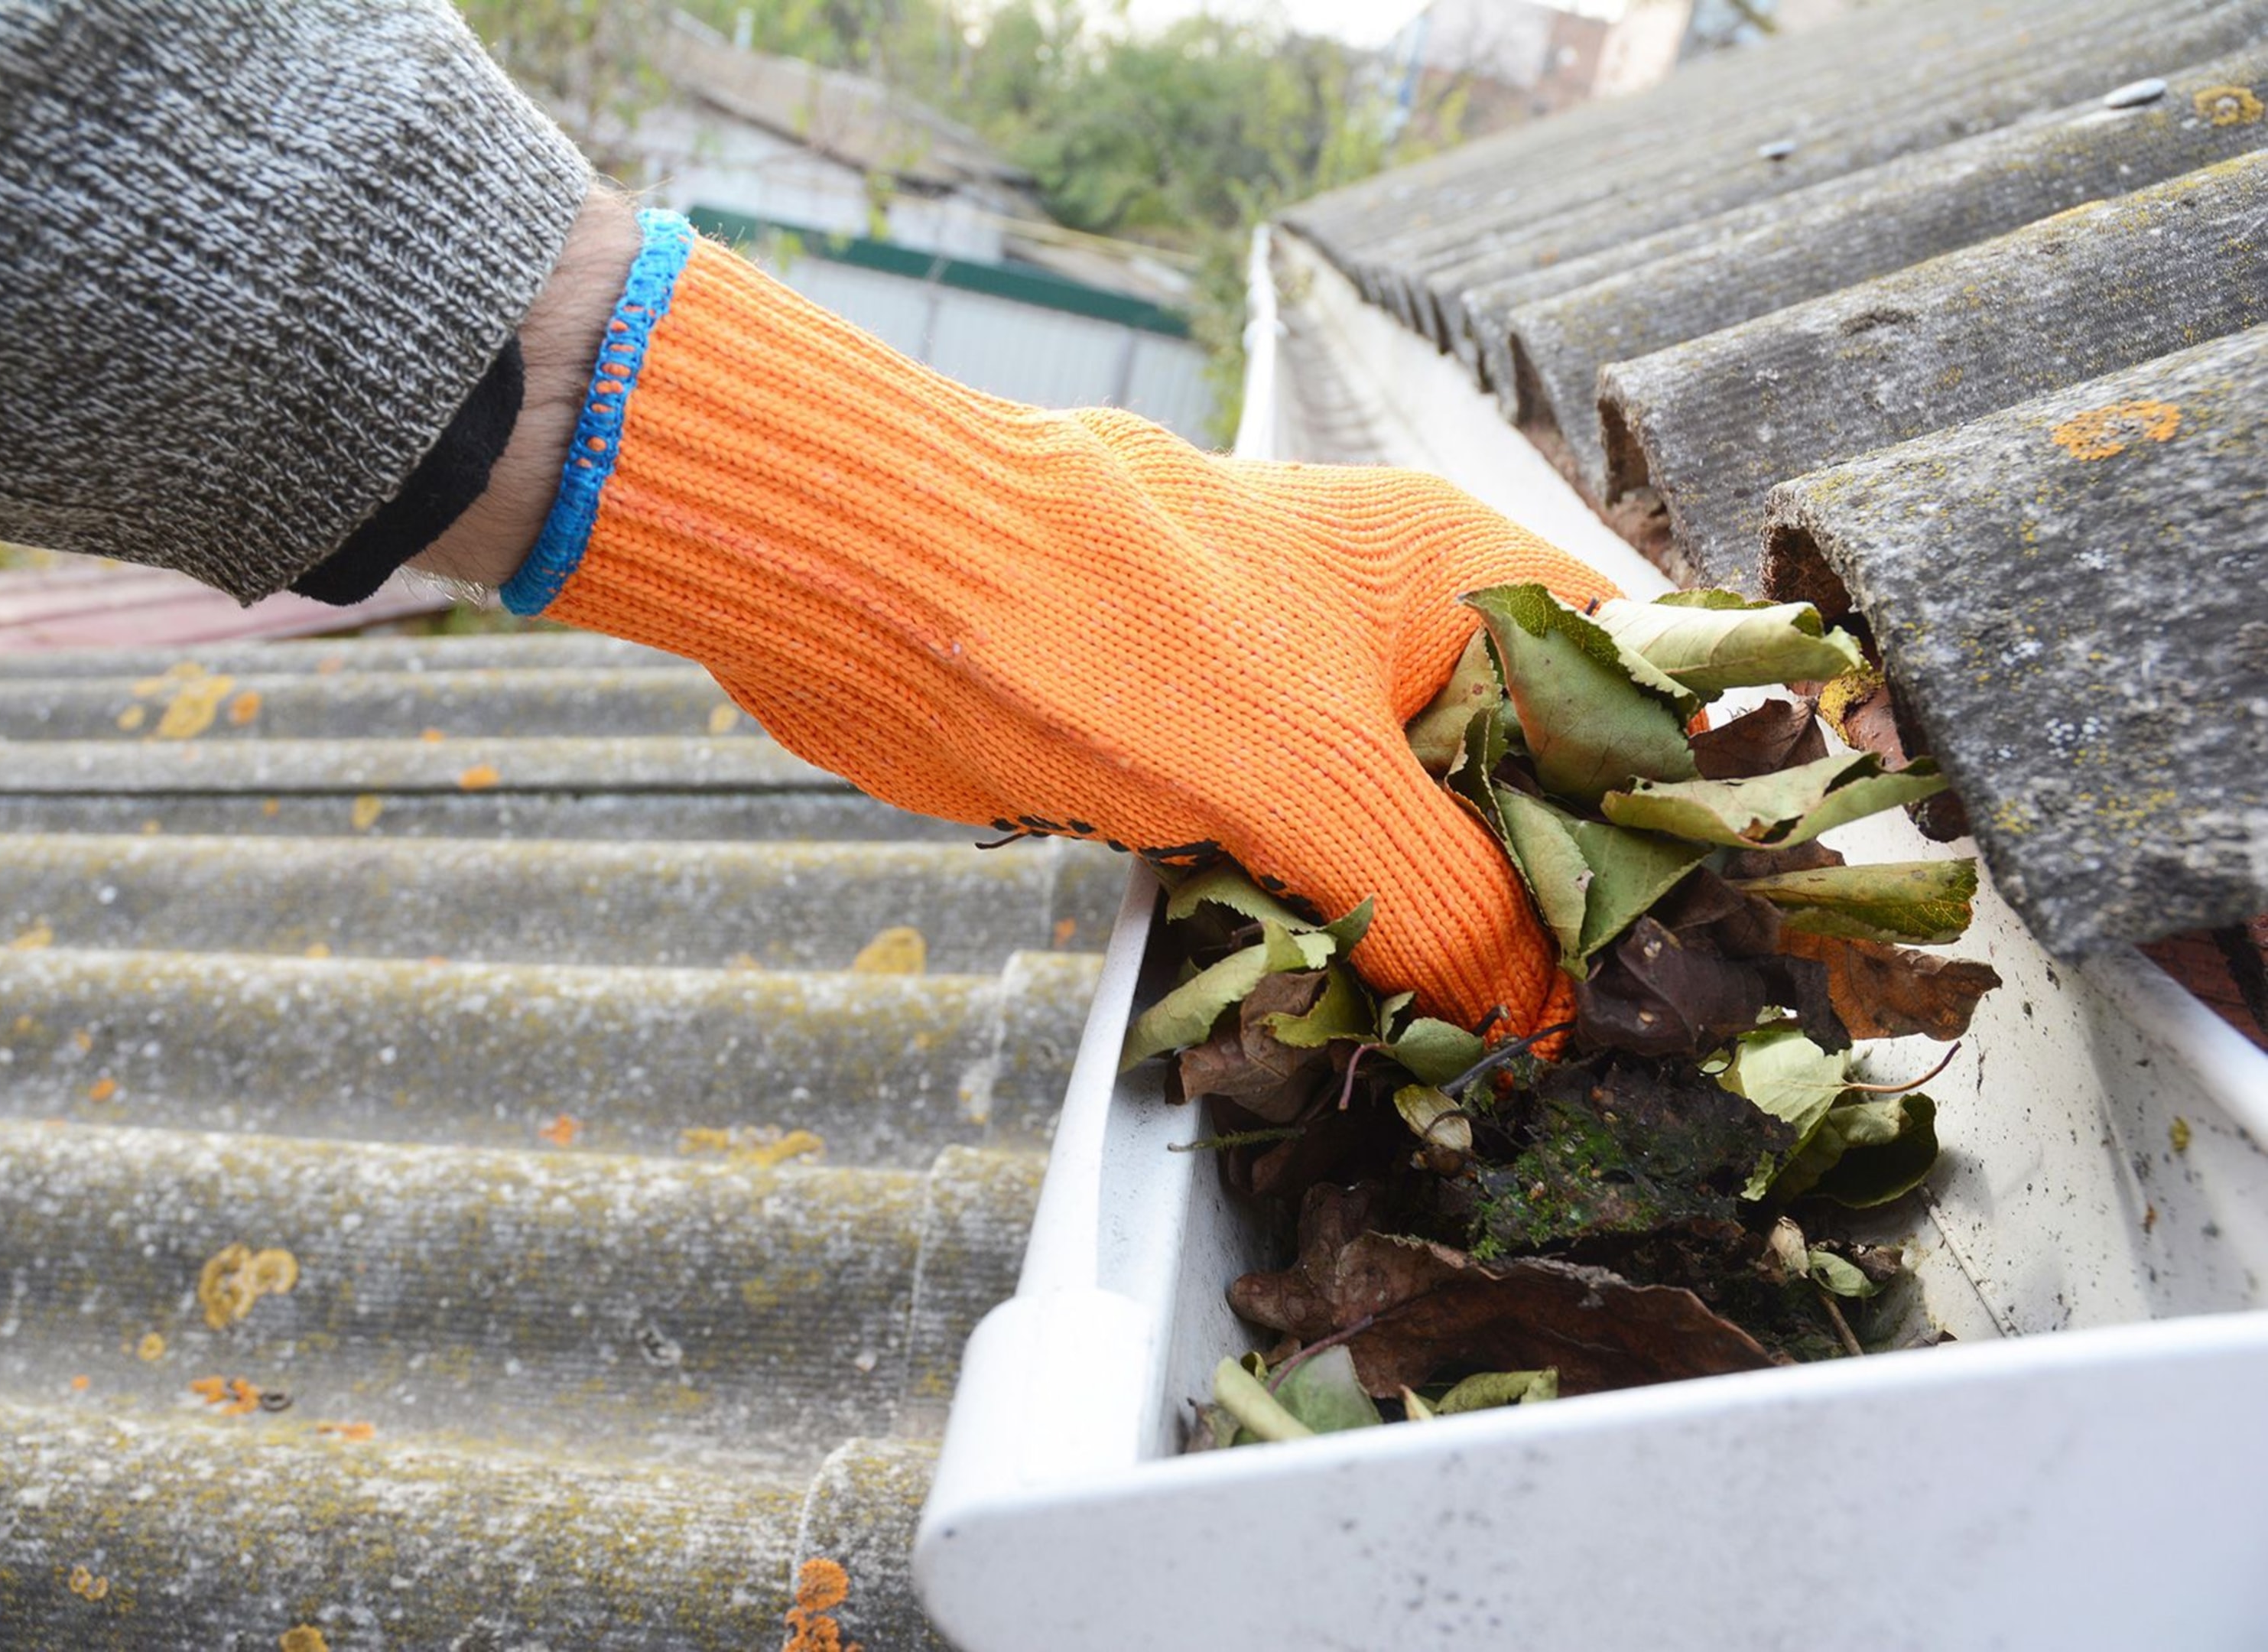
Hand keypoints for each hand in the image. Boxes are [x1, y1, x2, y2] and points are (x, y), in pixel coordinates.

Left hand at [498, 211, 1617, 1031]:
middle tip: (1606, 1037)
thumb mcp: (1313, 774)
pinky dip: (1339, 944)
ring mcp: (1301, 707)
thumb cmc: (1108, 626)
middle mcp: (1393, 636)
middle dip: (1557, 902)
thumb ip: (1441, 897)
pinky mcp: (1215, 773)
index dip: (1682, 799)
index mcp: (1457, 577)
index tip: (1712, 930)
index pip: (1631, 680)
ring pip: (1415, 838)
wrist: (886, 595)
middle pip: (1525, 780)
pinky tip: (1372, 1029)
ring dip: (1442, 939)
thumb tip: (1534, 1021)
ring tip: (1503, 1060)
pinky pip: (1314, 871)